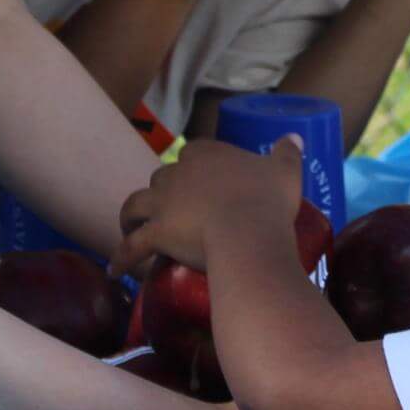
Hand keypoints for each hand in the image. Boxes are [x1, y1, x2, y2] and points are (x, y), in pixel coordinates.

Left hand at [111, 138, 300, 278]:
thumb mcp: (285, 171)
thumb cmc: (268, 200)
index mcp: (207, 154)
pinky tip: (114, 271)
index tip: (202, 178)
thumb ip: (287, 153)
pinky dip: (121, 259)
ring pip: (134, 205)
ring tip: (129, 229)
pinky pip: (131, 247)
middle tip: (170, 208)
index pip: (194, 151)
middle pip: (161, 177)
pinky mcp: (156, 233)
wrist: (249, 232)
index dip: (194, 165)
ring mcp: (163, 203)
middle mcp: (178, 173)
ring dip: (129, 217)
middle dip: (162, 191)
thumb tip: (294, 138)